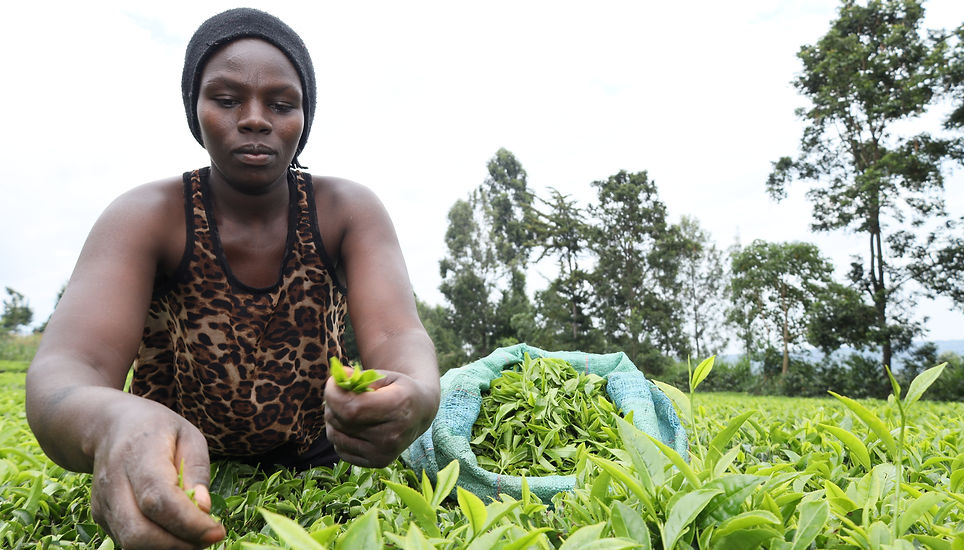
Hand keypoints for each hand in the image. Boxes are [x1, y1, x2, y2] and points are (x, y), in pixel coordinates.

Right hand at [89, 399, 224, 548]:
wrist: (111, 427)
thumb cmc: (158, 430)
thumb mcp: (189, 436)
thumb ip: (197, 470)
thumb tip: (204, 508)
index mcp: (138, 453)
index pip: (158, 499)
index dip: (188, 522)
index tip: (217, 532)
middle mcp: (114, 482)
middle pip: (139, 531)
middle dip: (179, 545)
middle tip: (210, 538)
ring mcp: (103, 503)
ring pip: (131, 543)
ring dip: (169, 548)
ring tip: (196, 537)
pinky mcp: (101, 517)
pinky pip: (129, 541)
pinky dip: (156, 545)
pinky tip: (177, 533)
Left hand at [324, 370, 434, 467]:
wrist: (420, 412)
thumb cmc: (399, 389)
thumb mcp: (385, 376)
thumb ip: (359, 377)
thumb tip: (336, 380)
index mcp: (398, 407)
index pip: (351, 408)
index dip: (334, 394)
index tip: (333, 382)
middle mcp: (392, 435)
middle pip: (341, 421)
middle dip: (332, 404)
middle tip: (341, 393)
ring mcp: (384, 453)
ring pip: (336, 436)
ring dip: (333, 420)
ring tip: (347, 409)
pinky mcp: (377, 463)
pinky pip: (340, 450)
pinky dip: (340, 435)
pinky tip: (353, 425)